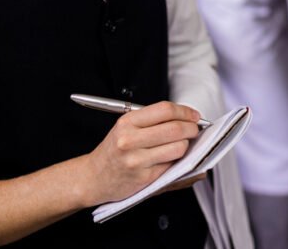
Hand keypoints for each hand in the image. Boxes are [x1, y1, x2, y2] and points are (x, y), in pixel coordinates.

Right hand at [81, 101, 202, 205]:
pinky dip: (179, 161)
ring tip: (183, 145)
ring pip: (177, 148)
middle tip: (194, 130)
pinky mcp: (144, 178)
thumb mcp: (125, 128)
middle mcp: (130, 140)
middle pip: (175, 128)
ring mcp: (137, 160)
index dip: (184, 111)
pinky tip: (174, 159)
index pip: (165, 110)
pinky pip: (172, 166)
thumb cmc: (114, 151)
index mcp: (127, 122)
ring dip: (187, 145)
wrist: (93, 178)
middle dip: (192, 128)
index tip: (194, 115)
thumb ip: (153, 121)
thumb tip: (188, 118)